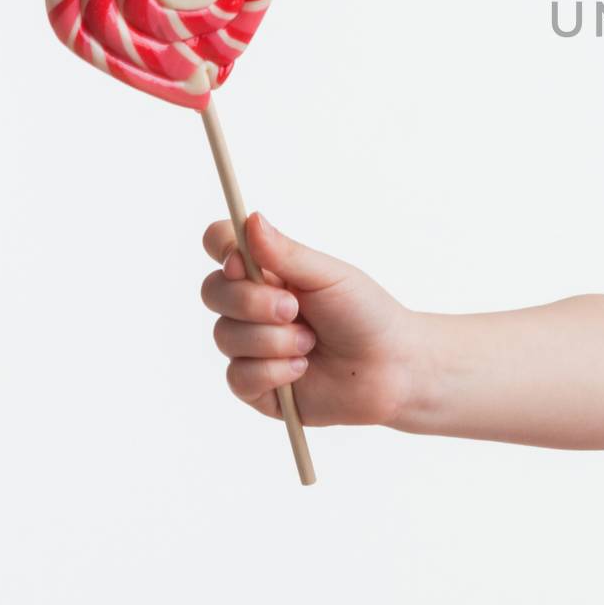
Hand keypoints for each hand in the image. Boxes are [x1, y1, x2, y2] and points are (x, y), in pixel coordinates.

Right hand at [200, 211, 420, 426]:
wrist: (391, 366)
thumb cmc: (365, 313)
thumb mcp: (328, 276)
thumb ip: (286, 254)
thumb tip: (251, 219)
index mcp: (269, 271)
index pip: (222, 245)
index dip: (223, 250)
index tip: (242, 261)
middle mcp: (252, 306)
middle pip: (212, 291)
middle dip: (251, 301)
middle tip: (293, 308)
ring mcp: (250, 345)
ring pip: (225, 336)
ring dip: (273, 340)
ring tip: (310, 341)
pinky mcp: (255, 385)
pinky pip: (238, 377)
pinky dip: (274, 371)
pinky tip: (302, 368)